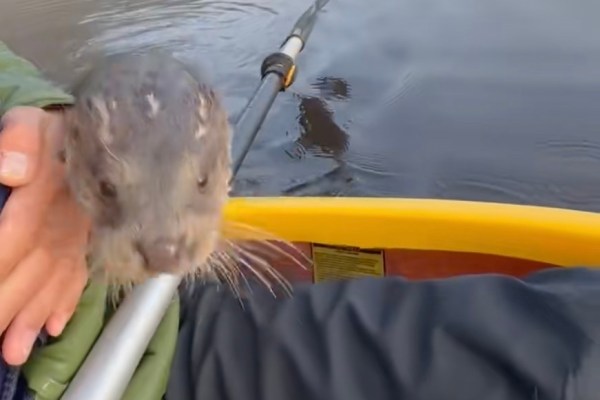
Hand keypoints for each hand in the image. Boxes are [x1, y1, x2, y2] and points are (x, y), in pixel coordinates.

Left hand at [0, 106, 89, 365]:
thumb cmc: (62, 128)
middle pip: (34, 270)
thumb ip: (22, 139)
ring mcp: (81, 234)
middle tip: (1, 350)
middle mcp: (66, 221)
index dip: (1, 264)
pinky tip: (56, 327)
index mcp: (50, 191)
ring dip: (37, 317)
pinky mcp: (91, 239)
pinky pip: (81, 273)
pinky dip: (68, 302)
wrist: (117, 132)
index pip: (16, 234)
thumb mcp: (34, 120)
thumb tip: (11, 172)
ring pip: (56, 280)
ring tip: (17, 352)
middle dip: (12, 309)